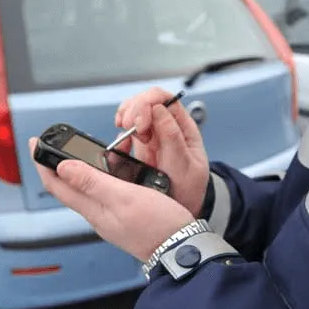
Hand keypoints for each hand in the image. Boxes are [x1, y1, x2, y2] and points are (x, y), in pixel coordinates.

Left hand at [28, 138, 194, 261]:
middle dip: (56, 165)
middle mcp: (98, 214)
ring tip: (76, 153)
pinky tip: (109, 171)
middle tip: (52, 145)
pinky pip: (103, 194)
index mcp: (93, 209)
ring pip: (85, 190)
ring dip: (77, 170)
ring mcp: (110, 217)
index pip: (57, 184)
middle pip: (67, 187)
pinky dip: (99, 177)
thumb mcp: (124, 197)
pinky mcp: (124, 217)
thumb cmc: (158, 227)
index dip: (42, 163)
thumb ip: (92, 182)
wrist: (182, 249)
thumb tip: (62, 167)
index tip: (35, 142)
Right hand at [115, 87, 209, 217]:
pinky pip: (126, 133)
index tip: (140, 123)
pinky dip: (119, 135)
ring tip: (124, 132)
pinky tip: (121, 144)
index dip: (149, 103)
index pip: (165, 99)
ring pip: (134, 113)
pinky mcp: (140, 148)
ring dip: (125, 118)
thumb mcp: (185, 166)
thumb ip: (173, 138)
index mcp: (183, 127)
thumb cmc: (189, 189)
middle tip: (128, 127)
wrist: (181, 210)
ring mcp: (152, 137)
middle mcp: (167, 127)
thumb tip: (159, 110)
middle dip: (133, 110)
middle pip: (146, 101)